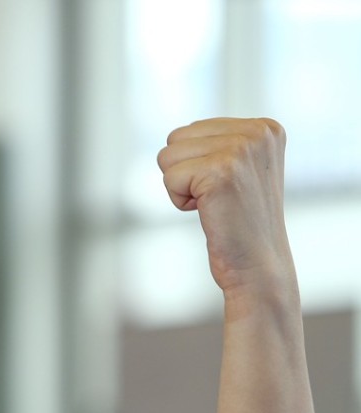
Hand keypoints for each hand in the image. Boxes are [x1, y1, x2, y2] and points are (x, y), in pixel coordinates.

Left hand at [157, 117, 290, 298]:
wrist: (258, 266)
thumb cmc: (241, 223)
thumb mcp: (240, 170)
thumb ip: (218, 143)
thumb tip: (176, 134)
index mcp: (265, 127)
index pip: (191, 129)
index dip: (196, 165)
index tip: (227, 188)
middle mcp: (257, 132)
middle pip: (176, 138)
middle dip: (184, 173)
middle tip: (218, 199)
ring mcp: (240, 149)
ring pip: (167, 156)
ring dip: (181, 187)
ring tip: (214, 204)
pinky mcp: (220, 171)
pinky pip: (169, 178)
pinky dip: (179, 200)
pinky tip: (209, 212)